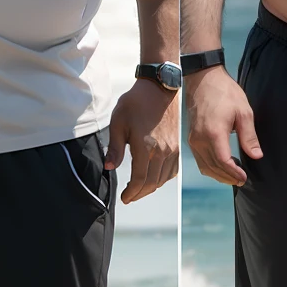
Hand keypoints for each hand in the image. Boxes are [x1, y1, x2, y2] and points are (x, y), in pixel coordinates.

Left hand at [105, 77, 179, 203]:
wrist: (158, 88)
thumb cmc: (136, 103)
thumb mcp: (118, 123)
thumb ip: (115, 148)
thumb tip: (109, 167)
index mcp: (145, 147)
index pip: (139, 180)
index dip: (131, 193)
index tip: (124, 197)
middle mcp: (161, 152)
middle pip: (151, 183)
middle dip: (139, 194)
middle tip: (129, 197)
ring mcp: (171, 150)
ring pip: (162, 179)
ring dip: (150, 188)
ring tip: (138, 189)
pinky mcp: (176, 146)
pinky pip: (171, 171)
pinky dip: (162, 179)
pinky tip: (153, 178)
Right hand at [186, 66, 261, 184]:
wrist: (204, 80)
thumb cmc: (224, 93)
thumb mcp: (243, 112)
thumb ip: (249, 136)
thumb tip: (256, 155)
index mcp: (214, 133)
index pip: (223, 162)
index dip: (234, 173)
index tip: (244, 178)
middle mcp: (200, 139)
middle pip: (213, 168)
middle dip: (228, 177)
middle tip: (241, 180)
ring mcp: (193, 139)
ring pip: (205, 167)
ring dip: (219, 175)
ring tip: (233, 176)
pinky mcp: (192, 138)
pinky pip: (200, 160)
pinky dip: (210, 167)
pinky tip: (221, 166)